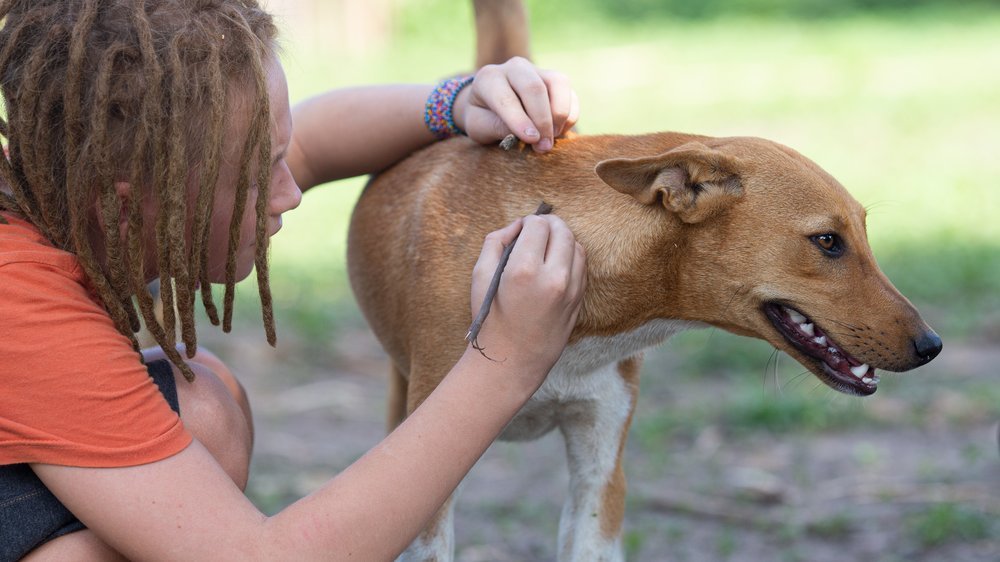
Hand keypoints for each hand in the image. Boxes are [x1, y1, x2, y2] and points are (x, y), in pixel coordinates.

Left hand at [453, 57, 579, 152]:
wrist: (490, 106)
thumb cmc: (482, 118)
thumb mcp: (479, 127)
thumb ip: (497, 128)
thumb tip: (529, 133)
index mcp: (489, 78)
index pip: (506, 98)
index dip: (519, 120)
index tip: (531, 140)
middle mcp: (514, 67)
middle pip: (534, 88)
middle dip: (542, 120)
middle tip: (543, 147)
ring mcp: (537, 70)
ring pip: (558, 83)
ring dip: (559, 115)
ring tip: (551, 138)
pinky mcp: (555, 80)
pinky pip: (570, 94)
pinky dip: (569, 116)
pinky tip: (557, 132)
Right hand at [469, 215, 586, 381]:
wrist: (512, 360)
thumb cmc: (491, 319)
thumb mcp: (480, 276)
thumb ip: (496, 241)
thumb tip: (517, 225)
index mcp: (524, 270)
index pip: (538, 225)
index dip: (529, 220)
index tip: (522, 227)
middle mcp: (553, 278)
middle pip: (562, 230)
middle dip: (549, 224)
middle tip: (536, 229)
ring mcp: (571, 290)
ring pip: (576, 245)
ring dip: (562, 238)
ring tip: (546, 245)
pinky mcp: (579, 300)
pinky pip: (582, 266)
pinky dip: (570, 257)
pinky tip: (555, 262)